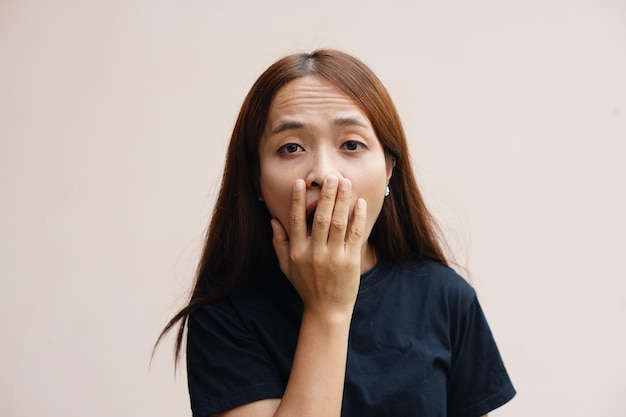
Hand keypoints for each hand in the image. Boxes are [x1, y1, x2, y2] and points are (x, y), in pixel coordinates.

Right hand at [271, 176, 366, 317]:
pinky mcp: (350, 262)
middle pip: (320, 218)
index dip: (298, 201)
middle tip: (330, 177)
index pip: (296, 220)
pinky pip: (354, 235)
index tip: (301, 182)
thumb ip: (279, 243)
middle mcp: (314, 253)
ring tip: (345, 183)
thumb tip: (273, 219)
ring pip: (338, 223)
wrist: (326, 310)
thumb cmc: (306, 286)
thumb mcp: (286, 267)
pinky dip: (357, 218)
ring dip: (342, 201)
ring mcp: (333, 257)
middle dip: (326, 196)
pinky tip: (359, 203)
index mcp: (297, 252)